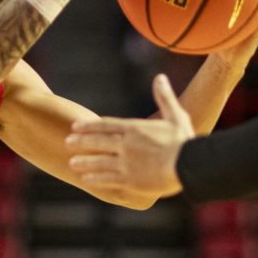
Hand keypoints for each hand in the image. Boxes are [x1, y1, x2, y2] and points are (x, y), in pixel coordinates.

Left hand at [65, 74, 192, 198]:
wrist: (190, 165)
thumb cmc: (185, 141)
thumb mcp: (176, 116)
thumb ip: (165, 98)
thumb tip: (160, 77)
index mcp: (134, 129)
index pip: (106, 125)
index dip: (89, 126)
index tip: (76, 126)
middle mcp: (126, 145)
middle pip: (98, 142)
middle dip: (81, 142)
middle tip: (67, 142)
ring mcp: (126, 163)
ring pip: (99, 161)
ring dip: (85, 162)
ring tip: (72, 163)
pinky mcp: (131, 180)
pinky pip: (108, 179)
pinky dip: (96, 179)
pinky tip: (86, 179)